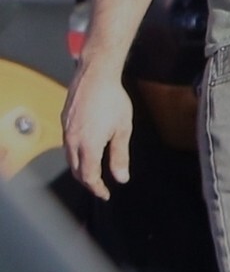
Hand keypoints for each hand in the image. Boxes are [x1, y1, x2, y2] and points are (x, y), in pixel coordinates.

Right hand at [63, 67, 134, 199]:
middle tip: (100, 187)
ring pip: (70, 158)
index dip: (97, 188)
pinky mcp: (64, 122)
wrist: (95, 76)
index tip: (105, 194)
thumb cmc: (113, 101)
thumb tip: (121, 178)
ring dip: (80, 169)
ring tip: (93, 174)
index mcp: (88, 145)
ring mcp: (66, 131)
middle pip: (76, 170)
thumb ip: (120, 156)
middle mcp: (73, 140)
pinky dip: (75, 155)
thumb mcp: (123, 129)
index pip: (88, 176)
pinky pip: (67, 145)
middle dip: (88, 181)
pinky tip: (84, 153)